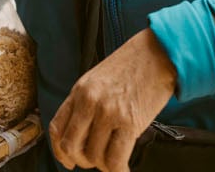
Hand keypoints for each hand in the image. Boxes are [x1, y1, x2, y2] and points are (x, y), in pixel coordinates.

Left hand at [50, 28, 177, 171]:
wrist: (158, 55)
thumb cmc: (130, 68)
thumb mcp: (97, 80)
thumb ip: (85, 103)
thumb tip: (80, 133)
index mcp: (79, 91)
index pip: (56, 128)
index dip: (59, 151)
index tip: (67, 160)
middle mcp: (89, 102)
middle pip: (72, 146)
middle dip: (80, 160)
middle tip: (92, 162)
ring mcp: (108, 113)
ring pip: (94, 156)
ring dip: (101, 165)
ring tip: (111, 161)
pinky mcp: (130, 123)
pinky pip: (115, 158)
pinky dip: (117, 170)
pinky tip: (123, 168)